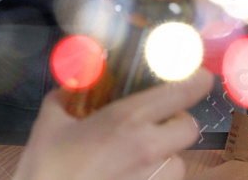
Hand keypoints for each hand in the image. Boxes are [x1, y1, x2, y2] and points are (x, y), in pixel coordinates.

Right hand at [14, 69, 212, 179]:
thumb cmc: (46, 168)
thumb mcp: (49, 125)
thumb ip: (63, 99)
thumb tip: (69, 88)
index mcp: (128, 119)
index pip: (181, 93)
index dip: (197, 81)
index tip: (200, 77)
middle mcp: (148, 148)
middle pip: (189, 128)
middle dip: (178, 122)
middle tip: (158, 121)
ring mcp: (152, 178)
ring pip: (179, 161)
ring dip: (168, 154)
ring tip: (142, 155)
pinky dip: (154, 177)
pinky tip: (132, 175)